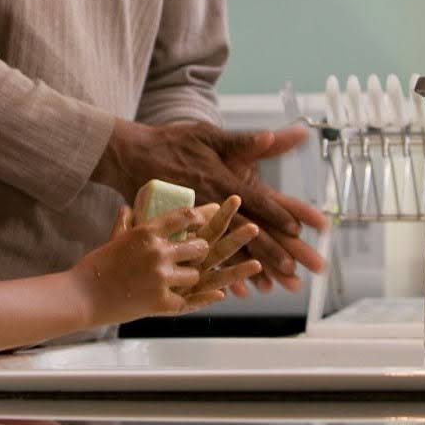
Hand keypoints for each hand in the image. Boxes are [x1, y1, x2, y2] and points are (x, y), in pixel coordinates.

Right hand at [72, 205, 209, 325]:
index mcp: (147, 232)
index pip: (185, 217)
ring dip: (188, 279)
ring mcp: (161, 277)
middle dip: (199, 252)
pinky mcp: (161, 302)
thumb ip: (125, 224)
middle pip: (198, 247)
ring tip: (179, 282)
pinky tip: (179, 300)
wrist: (81, 296)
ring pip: (194, 275)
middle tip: (193, 257)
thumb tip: (127, 208)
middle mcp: (158, 252)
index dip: (198, 219)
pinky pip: (185, 301)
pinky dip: (181, 302)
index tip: (200, 223)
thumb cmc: (95, 267)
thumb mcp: (112, 240)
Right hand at [96, 121, 328, 293]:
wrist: (128, 156)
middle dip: (270, 252)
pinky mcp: (176, 235)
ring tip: (270, 286)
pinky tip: (232, 290)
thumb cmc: (170, 143)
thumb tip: (273, 136)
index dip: (276, 215)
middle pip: (243, 234)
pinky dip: (216, 274)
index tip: (296, 229)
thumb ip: (243, 141)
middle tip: (291, 269)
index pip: (254, 202)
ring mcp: (191, 222)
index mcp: (217, 181)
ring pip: (224, 252)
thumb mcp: (208, 135)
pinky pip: (199, 259)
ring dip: (247, 270)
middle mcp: (206, 206)